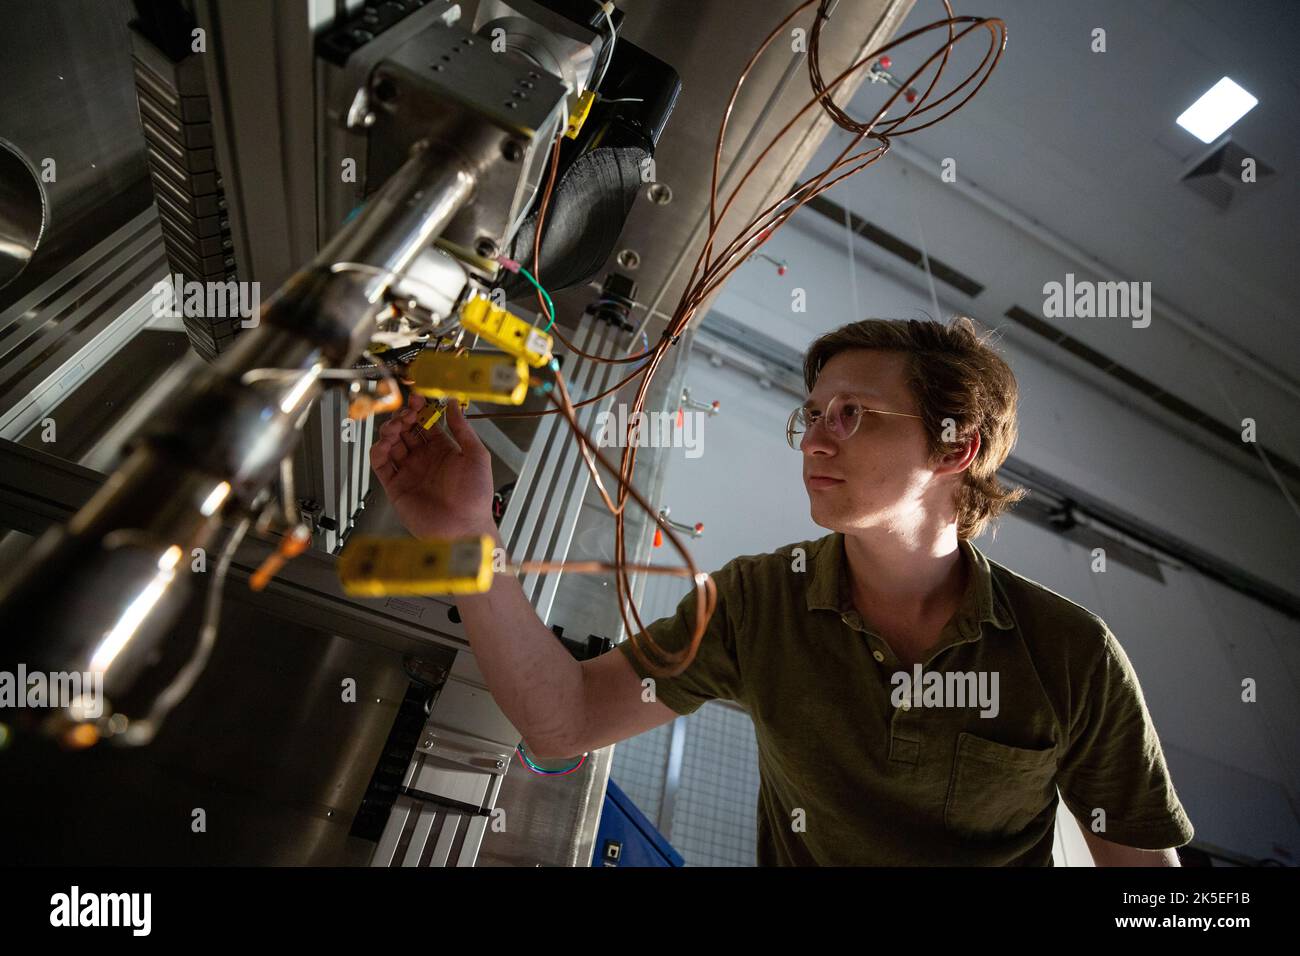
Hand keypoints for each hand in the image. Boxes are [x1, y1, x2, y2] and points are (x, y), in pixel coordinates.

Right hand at [370, 393, 495, 538]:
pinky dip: (378, 451)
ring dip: (390, 431)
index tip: (417, 399)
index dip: (420, 410)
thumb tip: (453, 404)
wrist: (463, 529)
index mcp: (444, 450)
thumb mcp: (476, 455)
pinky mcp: (396, 486)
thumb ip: (463, 428)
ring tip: (396, 427)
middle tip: (406, 414)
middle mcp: (425, 459)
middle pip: (406, 431)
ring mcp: (409, 472)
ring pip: (392, 444)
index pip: (426, 423)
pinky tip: (384, 444)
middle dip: (403, 418)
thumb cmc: (475, 497)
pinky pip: (381, 464)